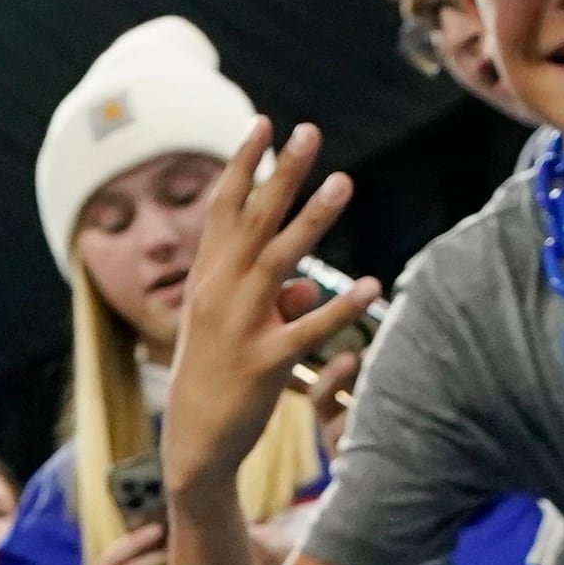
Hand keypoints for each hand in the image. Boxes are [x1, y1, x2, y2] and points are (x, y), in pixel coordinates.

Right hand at [162, 126, 377, 511]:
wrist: (194, 443)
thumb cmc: (217, 377)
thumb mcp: (236, 328)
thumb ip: (272, 299)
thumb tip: (309, 284)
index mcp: (208, 278)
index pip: (224, 209)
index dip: (243, 164)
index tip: (265, 122)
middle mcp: (218, 294)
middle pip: (254, 221)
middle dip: (283, 173)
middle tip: (311, 131)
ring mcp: (239, 327)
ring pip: (279, 262)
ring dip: (312, 219)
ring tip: (344, 182)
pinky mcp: (263, 363)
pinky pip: (306, 329)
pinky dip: (338, 307)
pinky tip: (370, 284)